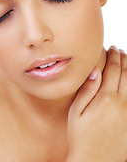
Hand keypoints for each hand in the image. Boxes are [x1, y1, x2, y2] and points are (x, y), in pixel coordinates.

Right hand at [66, 47, 126, 161]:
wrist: (94, 161)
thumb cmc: (81, 136)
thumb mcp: (76, 111)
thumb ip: (87, 89)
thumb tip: (94, 70)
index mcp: (106, 98)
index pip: (113, 70)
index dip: (114, 57)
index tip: (112, 49)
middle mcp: (121, 103)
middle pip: (126, 74)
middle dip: (124, 59)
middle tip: (120, 51)